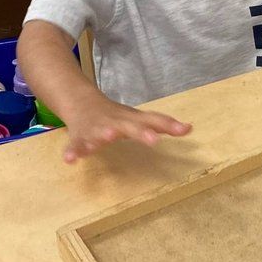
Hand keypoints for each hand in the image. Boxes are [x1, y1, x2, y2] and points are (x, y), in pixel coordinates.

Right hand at [62, 99, 191, 163]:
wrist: (80, 101)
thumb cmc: (115, 115)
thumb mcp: (138, 118)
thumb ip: (162, 125)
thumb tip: (190, 128)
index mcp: (131, 119)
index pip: (153, 120)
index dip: (169, 125)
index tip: (185, 129)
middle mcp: (116, 121)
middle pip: (130, 126)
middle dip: (141, 132)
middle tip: (153, 139)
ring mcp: (97, 128)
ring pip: (100, 132)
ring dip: (104, 135)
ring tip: (108, 137)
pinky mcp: (79, 137)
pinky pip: (75, 145)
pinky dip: (73, 152)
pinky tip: (71, 160)